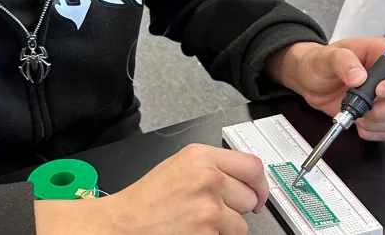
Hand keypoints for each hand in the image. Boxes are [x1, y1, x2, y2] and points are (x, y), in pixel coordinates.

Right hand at [35, 144, 267, 234]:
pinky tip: (192, 231)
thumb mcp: (179, 167)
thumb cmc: (146, 199)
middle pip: (250, 197)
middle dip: (237, 208)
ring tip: (198, 222)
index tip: (259, 193)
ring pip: (241, 224)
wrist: (123, 225)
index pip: (252, 166)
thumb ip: (212, 167)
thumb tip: (245, 179)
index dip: (260, 184)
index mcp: (201, 157)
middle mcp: (208, 178)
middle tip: (214, 211)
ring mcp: (210, 208)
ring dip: (225, 227)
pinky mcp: (208, 233)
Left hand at [267, 38, 384, 140]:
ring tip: (357, 115)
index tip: (380, 91)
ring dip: (379, 123)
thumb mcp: (326, 56)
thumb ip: (342, 62)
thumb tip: (359, 76)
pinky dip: (374, 132)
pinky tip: (358, 124)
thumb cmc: (320, 62)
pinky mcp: (380, 116)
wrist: (309, 80)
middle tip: (364, 108)